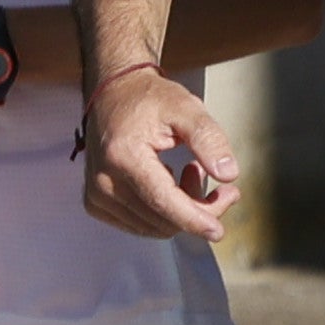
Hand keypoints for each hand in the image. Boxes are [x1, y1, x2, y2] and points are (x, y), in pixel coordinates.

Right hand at [83, 65, 238, 240]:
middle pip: (163, 220)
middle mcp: (104, 180)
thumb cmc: (148, 98)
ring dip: (181, 209)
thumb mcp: (187, 108)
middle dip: (198, 210)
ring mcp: (97, 194)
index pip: (164, 203)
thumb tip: (227, 174)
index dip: (194, 220)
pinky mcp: (96, 201)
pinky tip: (169, 181)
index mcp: (123, 156)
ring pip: (154, 226)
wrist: (114, 92)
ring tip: (191, 171)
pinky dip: (162, 211)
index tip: (218, 231)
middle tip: (220, 185)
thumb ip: (209, 139)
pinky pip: (140, 223)